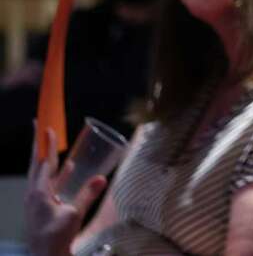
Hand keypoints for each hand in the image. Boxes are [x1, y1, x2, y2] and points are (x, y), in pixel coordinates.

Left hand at [25, 125, 106, 255]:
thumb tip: (102, 178)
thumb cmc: (57, 236)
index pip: (44, 163)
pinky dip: (55, 173)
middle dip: (39, 145)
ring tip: (52, 144)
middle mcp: (33, 193)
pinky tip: (67, 169)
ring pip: (39, 172)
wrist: (45, 255)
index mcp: (38, 193)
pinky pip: (46, 183)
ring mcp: (35, 200)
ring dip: (46, 157)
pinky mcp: (40, 207)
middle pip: (36, 163)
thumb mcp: (74, 214)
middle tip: (39, 126)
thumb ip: (87, 195)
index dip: (47, 145)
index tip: (48, 127)